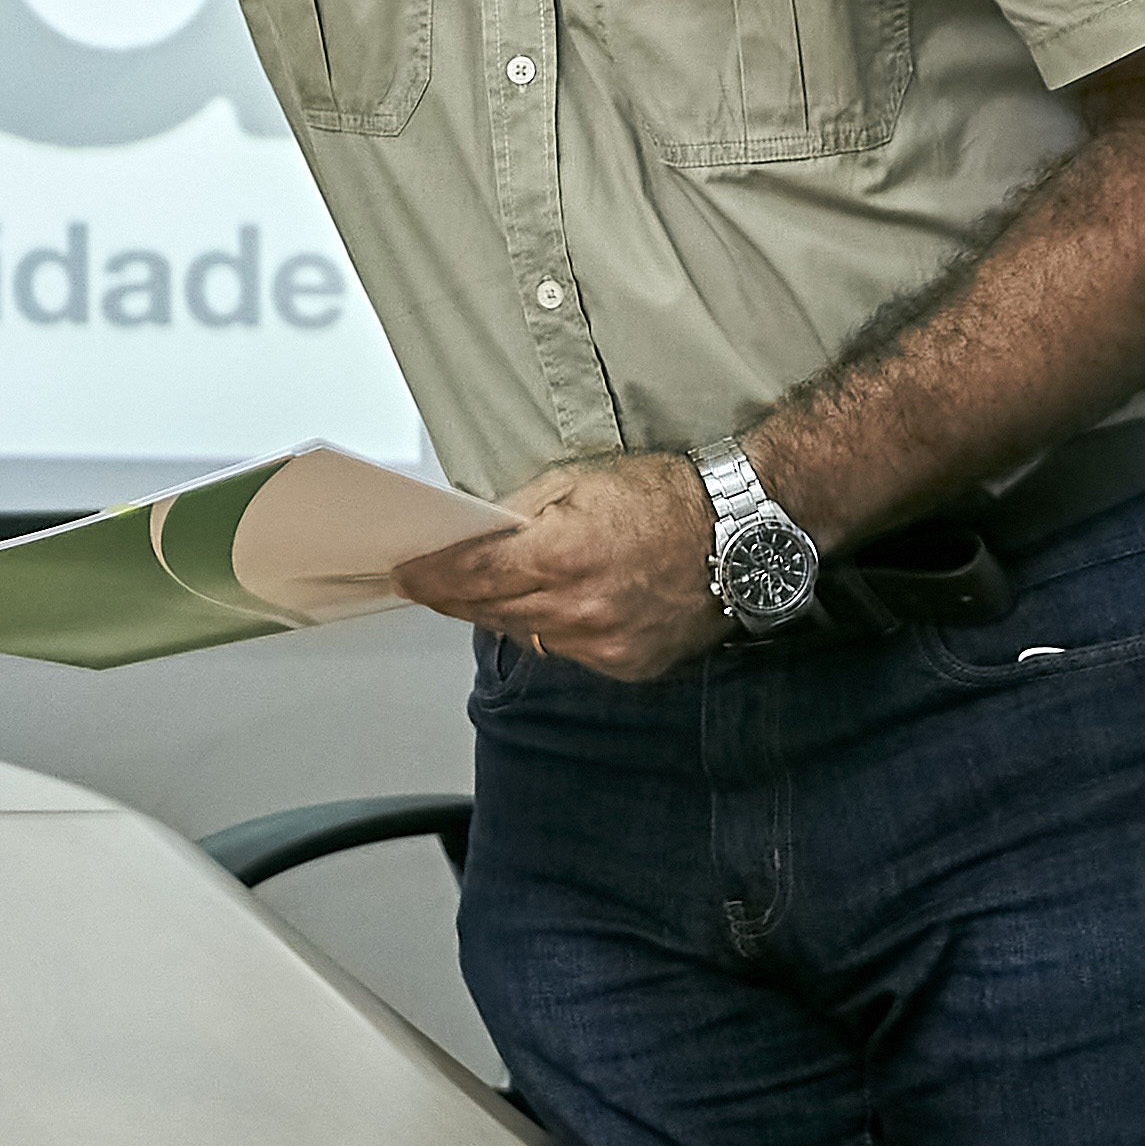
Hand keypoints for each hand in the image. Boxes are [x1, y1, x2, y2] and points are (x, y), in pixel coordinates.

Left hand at [396, 449, 721, 680]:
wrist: (740, 533)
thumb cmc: (664, 496)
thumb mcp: (578, 480)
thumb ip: (519, 511)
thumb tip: (475, 532)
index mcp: (558, 556)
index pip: (468, 575)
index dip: (428, 577)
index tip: (403, 576)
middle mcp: (577, 610)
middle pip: (489, 611)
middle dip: (457, 596)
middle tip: (432, 583)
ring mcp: (604, 644)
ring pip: (526, 635)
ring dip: (506, 613)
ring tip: (499, 589)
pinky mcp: (628, 665)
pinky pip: (569, 652)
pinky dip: (556, 630)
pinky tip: (560, 606)